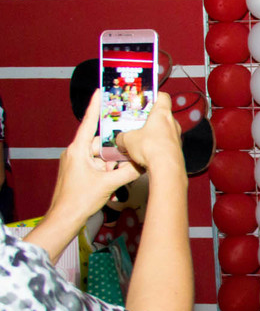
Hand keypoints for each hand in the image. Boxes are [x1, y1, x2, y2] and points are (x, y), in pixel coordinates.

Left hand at [45, 90, 142, 226]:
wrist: (64, 218)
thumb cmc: (79, 199)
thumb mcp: (108, 184)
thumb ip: (128, 172)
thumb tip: (144, 163)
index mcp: (78, 150)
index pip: (88, 123)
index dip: (95, 107)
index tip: (101, 91)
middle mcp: (75, 153)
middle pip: (100, 143)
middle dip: (115, 148)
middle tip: (131, 147)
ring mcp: (76, 164)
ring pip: (100, 156)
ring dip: (113, 163)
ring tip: (125, 169)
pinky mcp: (79, 173)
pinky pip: (97, 166)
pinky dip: (107, 170)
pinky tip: (117, 178)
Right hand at [114, 92, 183, 174]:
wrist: (166, 168)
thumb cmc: (151, 148)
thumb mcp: (128, 140)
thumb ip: (122, 136)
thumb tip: (120, 139)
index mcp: (162, 113)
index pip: (163, 97)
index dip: (155, 96)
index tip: (147, 98)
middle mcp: (173, 124)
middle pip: (162, 116)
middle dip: (150, 119)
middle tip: (138, 123)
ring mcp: (177, 138)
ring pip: (165, 131)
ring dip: (154, 134)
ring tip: (140, 140)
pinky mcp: (177, 151)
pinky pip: (166, 145)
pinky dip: (158, 147)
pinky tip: (147, 153)